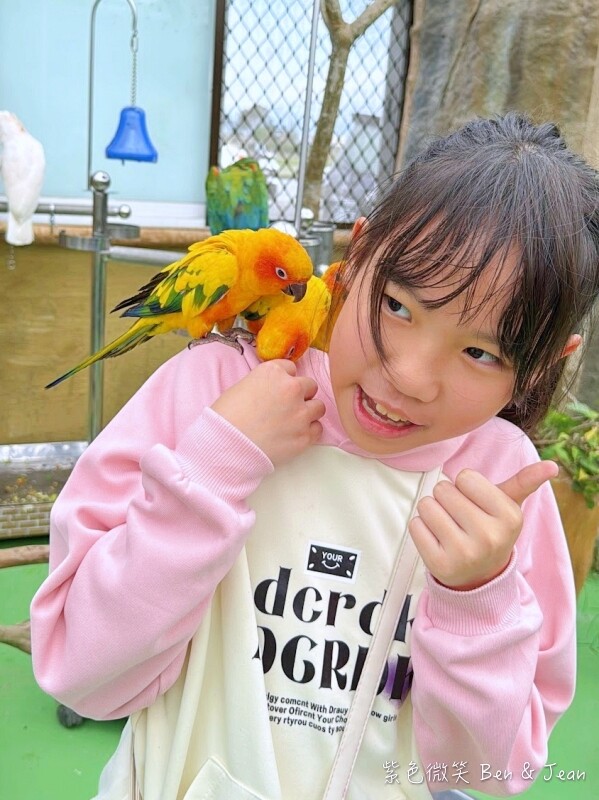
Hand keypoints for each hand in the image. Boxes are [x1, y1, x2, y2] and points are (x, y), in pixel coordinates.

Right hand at [211, 359, 324, 465]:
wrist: (225, 447)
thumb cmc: (226, 417)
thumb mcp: (243, 386)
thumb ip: (265, 383)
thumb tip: (276, 390)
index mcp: (273, 372)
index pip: (291, 368)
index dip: (283, 381)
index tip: (276, 392)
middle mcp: (291, 388)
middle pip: (309, 385)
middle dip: (300, 395)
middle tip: (286, 408)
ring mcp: (301, 413)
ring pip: (319, 406)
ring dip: (308, 412)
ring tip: (292, 422)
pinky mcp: (305, 436)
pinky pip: (318, 429)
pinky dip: (308, 432)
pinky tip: (293, 435)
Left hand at [408, 461, 558, 589]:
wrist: (480, 576)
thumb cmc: (490, 529)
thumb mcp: (508, 507)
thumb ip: (524, 482)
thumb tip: (551, 465)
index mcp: (509, 517)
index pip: (465, 477)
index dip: (465, 485)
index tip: (475, 502)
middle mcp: (489, 537)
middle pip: (443, 490)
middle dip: (447, 498)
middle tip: (460, 517)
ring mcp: (464, 554)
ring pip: (426, 506)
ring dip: (432, 511)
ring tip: (448, 526)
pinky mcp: (439, 565)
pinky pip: (415, 526)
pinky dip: (421, 528)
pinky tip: (437, 539)